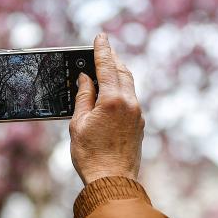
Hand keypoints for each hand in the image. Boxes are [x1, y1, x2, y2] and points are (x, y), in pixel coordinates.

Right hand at [70, 32, 143, 184]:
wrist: (112, 181)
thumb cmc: (90, 155)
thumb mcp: (78, 123)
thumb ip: (83, 96)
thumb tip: (86, 78)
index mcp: (113, 100)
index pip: (106, 67)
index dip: (102, 50)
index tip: (100, 36)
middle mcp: (129, 103)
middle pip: (122, 72)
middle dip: (112, 58)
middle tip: (104, 47)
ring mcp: (137, 113)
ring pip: (129, 84)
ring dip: (118, 72)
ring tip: (108, 65)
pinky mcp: (139, 124)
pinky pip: (131, 98)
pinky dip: (122, 88)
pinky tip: (112, 90)